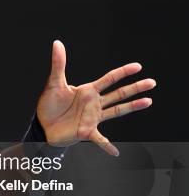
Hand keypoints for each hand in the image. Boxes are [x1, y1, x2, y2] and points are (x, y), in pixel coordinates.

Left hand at [36, 40, 155, 155]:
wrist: (42, 125)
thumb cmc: (49, 105)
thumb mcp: (54, 83)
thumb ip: (58, 64)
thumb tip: (57, 43)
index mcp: (88, 91)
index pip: (109, 79)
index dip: (122, 72)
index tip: (138, 66)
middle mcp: (94, 104)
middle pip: (118, 94)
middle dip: (135, 88)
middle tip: (151, 82)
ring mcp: (93, 118)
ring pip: (117, 111)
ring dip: (132, 107)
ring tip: (148, 102)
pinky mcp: (86, 131)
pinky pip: (99, 139)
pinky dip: (107, 146)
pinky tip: (115, 152)